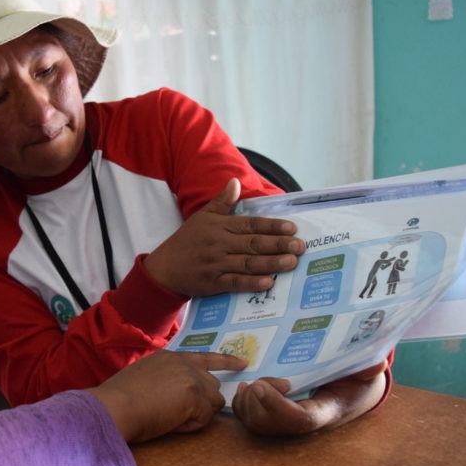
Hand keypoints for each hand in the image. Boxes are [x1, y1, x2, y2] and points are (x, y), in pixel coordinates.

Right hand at [86, 351, 246, 442]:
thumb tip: (173, 395)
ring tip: (170, 418)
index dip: (225, 361)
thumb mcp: (143, 378)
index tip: (242, 362)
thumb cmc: (119, 399)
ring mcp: (192, 377)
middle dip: (202, 403)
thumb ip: (163, 379)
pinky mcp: (195, 395)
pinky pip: (205, 418)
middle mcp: (184, 363)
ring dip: (197, 415)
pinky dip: (190, 425)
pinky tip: (170, 422)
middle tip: (178, 415)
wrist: (115, 406)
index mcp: (170, 357)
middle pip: (212, 386)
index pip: (205, 357)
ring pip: (213, 403)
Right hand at [144, 178, 304, 296]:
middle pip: (253, 244)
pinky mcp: (213, 283)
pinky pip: (235, 282)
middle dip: (278, 244)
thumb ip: (222, 202)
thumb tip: (235, 182)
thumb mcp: (202, 217)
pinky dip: (251, 283)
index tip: (292, 228)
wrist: (164, 268)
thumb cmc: (186, 241)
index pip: (250, 225)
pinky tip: (268, 282)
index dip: (271, 226)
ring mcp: (217, 264)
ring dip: (271, 263)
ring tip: (291, 262)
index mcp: (220, 227)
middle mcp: (220, 244)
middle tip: (300, 246)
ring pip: (248, 263)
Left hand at [231, 360, 388, 435]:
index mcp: (326, 411)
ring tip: (253, 383)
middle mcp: (304, 424)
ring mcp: (288, 424)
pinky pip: (250, 420)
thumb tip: (377, 363)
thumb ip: (368, 367)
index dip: (278, 406)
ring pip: (258, 425)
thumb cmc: (355, 379)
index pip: (301, 420)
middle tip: (260, 381)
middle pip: (272, 424)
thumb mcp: (366, 371)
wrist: (347, 392)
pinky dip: (241, 405)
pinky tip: (244, 386)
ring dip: (248, 403)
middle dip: (259, 402)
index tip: (263, 384)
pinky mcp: (274, 420)